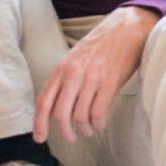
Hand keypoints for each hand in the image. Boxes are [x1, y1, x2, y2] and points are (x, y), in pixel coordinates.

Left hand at [33, 6, 157, 142]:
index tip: (40, 138)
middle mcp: (73, 74)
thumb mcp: (75, 58)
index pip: (44, 101)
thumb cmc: (102, 44)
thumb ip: (65, 79)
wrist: (126, 28)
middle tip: (71, 138)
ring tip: (88, 130)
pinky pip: (98, 113)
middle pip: (60, 114)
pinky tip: (100, 124)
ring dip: (84, 130)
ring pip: (80, 117)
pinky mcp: (110, 83)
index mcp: (61, 68)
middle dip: (64, 133)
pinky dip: (97, 124)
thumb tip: (57, 106)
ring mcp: (91, 78)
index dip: (39, 123)